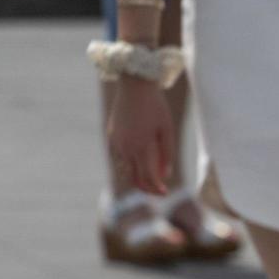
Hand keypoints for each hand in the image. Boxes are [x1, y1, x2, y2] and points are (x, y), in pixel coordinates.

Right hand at [107, 76, 174, 194]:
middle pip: (134, 178)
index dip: (156, 188)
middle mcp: (125, 147)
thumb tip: (165, 175)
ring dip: (136, 178)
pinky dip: (128, 165)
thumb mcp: (167, 130)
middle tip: (159, 190)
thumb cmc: (156, 107)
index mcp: (141, 147)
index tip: (165, 193)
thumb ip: (167, 153)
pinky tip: (139, 164)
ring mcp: (116, 142)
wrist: (134, 86)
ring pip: (124, 170)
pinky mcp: (111, 136)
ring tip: (150, 180)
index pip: (147, 178)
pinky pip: (118, 158)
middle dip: (146, 188)